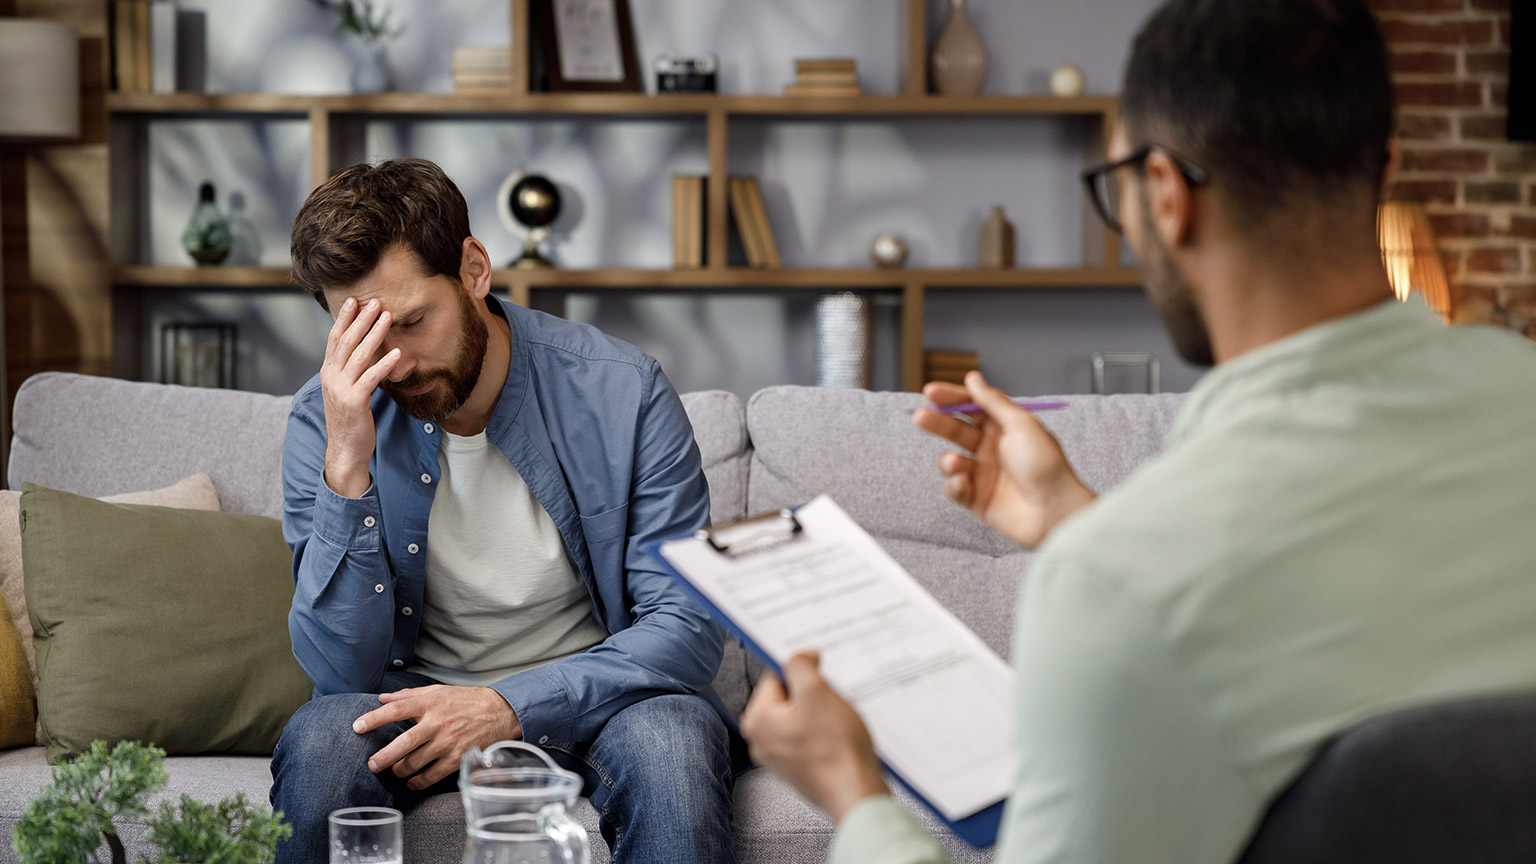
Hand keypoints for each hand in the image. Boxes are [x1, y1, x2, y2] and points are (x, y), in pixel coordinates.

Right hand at [321, 296, 400, 497]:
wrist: (344, 449)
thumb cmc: (349, 419)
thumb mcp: (345, 390)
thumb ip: (350, 371)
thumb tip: (363, 351)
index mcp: (328, 372)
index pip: (334, 339)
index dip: (344, 319)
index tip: (354, 300)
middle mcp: (331, 377)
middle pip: (346, 342)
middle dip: (361, 320)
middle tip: (375, 302)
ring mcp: (341, 389)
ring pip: (359, 355)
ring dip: (374, 334)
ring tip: (387, 317)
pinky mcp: (354, 401)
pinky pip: (371, 378)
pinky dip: (384, 364)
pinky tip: (397, 352)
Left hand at [352, 685, 522, 789]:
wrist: (500, 712)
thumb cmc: (466, 701)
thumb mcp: (438, 691)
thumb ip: (408, 695)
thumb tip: (382, 698)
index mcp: (430, 703)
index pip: (396, 710)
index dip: (374, 718)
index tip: (357, 726)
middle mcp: (437, 723)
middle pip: (402, 743)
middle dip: (382, 757)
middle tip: (371, 764)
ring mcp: (447, 743)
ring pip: (414, 763)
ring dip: (399, 770)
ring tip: (394, 770)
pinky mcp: (457, 758)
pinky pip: (431, 776)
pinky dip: (417, 781)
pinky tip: (412, 781)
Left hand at [740, 652, 887, 824]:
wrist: (855, 793)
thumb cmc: (836, 747)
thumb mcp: (818, 692)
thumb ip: (801, 666)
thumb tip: (798, 656)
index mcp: (757, 720)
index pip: (774, 676)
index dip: (800, 669)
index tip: (819, 670)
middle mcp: (761, 741)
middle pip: (785, 698)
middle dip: (810, 694)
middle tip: (831, 700)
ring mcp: (778, 757)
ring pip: (798, 717)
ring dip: (818, 713)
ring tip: (836, 721)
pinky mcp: (796, 768)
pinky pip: (806, 737)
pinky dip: (821, 732)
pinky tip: (837, 737)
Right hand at [912, 370, 1095, 548]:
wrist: (1055, 510)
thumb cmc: (1045, 464)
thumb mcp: (1020, 424)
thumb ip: (992, 401)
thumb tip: (972, 378)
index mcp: (1004, 428)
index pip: (972, 407)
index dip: (951, 398)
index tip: (930, 393)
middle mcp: (992, 449)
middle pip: (956, 430)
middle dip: (938, 423)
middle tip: (920, 417)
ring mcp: (984, 474)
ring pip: (952, 460)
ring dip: (947, 460)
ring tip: (954, 462)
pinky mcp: (977, 499)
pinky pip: (955, 488)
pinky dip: (954, 485)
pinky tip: (962, 483)